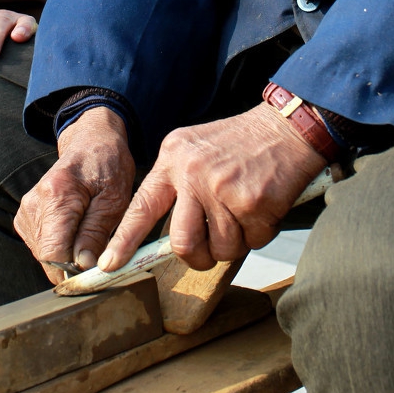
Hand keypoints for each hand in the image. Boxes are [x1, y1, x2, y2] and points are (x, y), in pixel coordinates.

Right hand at [14, 107, 134, 282]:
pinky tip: (76, 230)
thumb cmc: (107, 167)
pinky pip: (42, 248)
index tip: (97, 266)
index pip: (54, 254)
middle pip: (48, 259)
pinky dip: (61, 248)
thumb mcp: (114, 198)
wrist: (90, 144)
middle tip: (99, 247)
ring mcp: (26, 211)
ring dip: (68, 256)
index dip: (76, 270)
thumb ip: (96, 232)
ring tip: (88, 232)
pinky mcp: (26, 218)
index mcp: (56, 196)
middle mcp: (33, 204)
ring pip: (44, 257)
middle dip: (74, 264)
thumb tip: (82, 266)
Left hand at [99, 103, 325, 272]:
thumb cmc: (241, 144)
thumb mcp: (195, 149)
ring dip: (234, 243)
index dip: (124, 240)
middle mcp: (193, 174)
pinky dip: (258, 234)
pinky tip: (262, 209)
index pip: (141, 206)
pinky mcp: (253, 203)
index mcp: (173, 159)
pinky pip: (251, 243)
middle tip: (211, 249)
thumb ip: (177, 185)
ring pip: (221, 249)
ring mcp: (223, 189)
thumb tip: (168, 235)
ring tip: (243, 216)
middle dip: (198, 256)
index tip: (108, 264)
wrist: (286, 128)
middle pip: (183, 243)